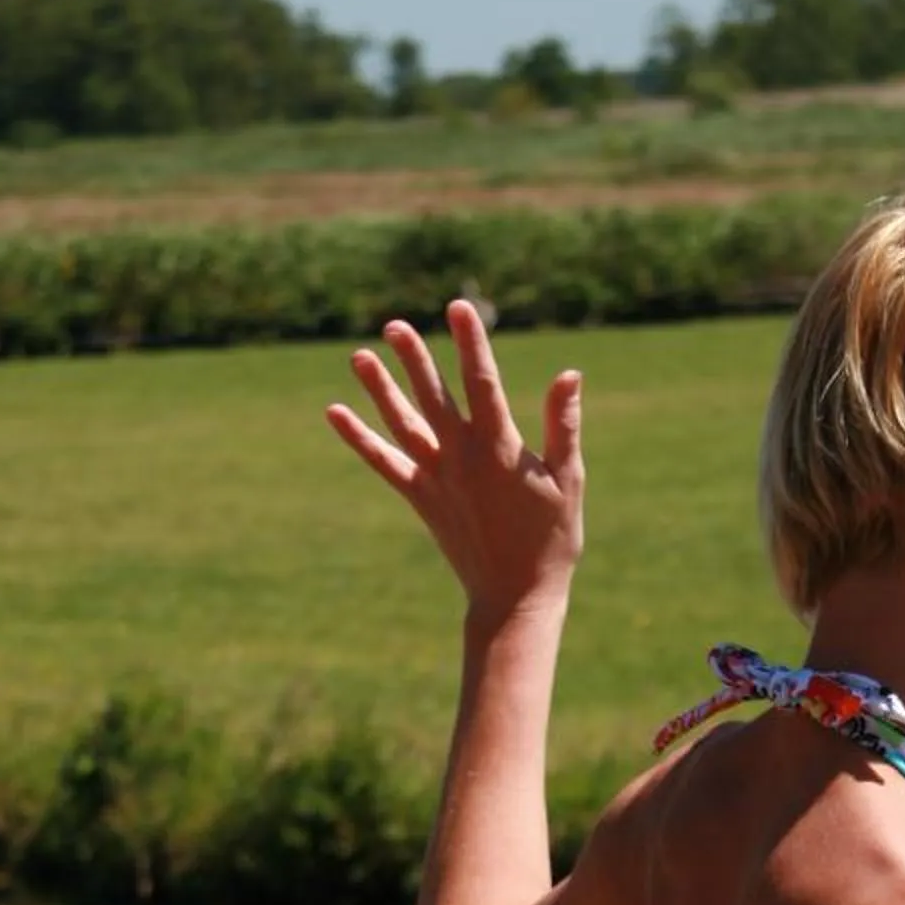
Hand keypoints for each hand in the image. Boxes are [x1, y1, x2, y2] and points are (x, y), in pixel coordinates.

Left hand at [326, 298, 584, 621]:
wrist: (515, 596)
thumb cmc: (552, 539)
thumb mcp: (568, 480)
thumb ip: (563, 426)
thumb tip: (569, 374)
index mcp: (500, 449)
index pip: (481, 383)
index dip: (469, 342)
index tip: (458, 308)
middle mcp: (462, 459)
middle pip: (433, 397)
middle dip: (414, 359)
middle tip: (393, 325)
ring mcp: (437, 479)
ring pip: (402, 424)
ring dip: (380, 389)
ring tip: (358, 356)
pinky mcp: (421, 499)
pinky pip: (384, 463)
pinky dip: (359, 439)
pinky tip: (335, 412)